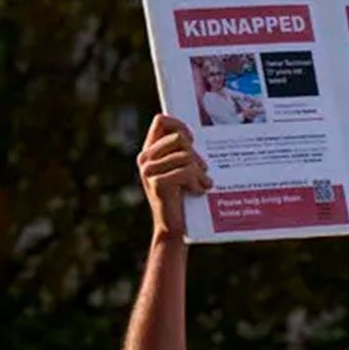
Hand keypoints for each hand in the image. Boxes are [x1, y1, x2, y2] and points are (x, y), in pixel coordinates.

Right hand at [137, 114, 210, 237]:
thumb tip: (195, 136)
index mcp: (149, 152)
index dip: (179, 125)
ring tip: (203, 183)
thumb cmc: (181, 198)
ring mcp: (149, 171)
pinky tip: (199, 191)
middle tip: (203, 170)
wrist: (172, 229)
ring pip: (186, 156)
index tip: (192, 140)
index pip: (161, 120)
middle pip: (179, 138)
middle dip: (195, 154)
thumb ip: (181, 152)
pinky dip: (198, 182)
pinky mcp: (158, 183)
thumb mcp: (179, 170)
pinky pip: (187, 171)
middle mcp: (145, 159)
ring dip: (200, 172)